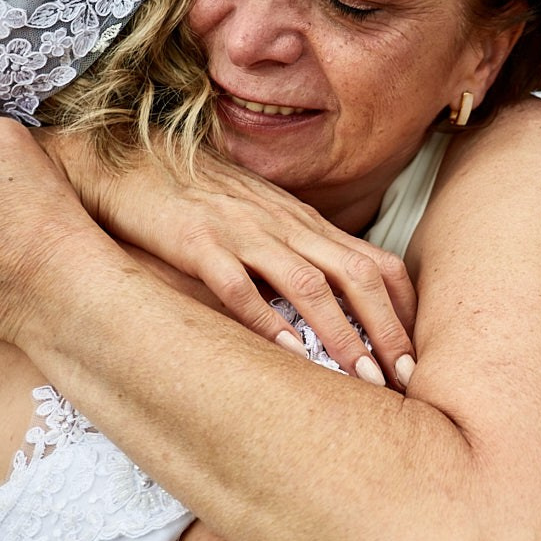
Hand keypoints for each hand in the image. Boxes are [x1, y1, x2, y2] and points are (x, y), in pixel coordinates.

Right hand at [41, 129, 417, 385]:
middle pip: (356, 275)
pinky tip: (289, 356)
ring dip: (341, 333)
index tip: (418, 360)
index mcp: (303, 223)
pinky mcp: (196, 241)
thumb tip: (332, 307)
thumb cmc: (194, 197)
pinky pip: (238, 285)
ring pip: (308, 283)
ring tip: (364, 379)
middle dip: (388, 330)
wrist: (122, 158)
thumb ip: (292, 254)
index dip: (403, 311)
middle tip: (407, 382)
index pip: (375, 262)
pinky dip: (267, 321)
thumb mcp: (257, 221)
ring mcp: (242, 231)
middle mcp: (284, 225)